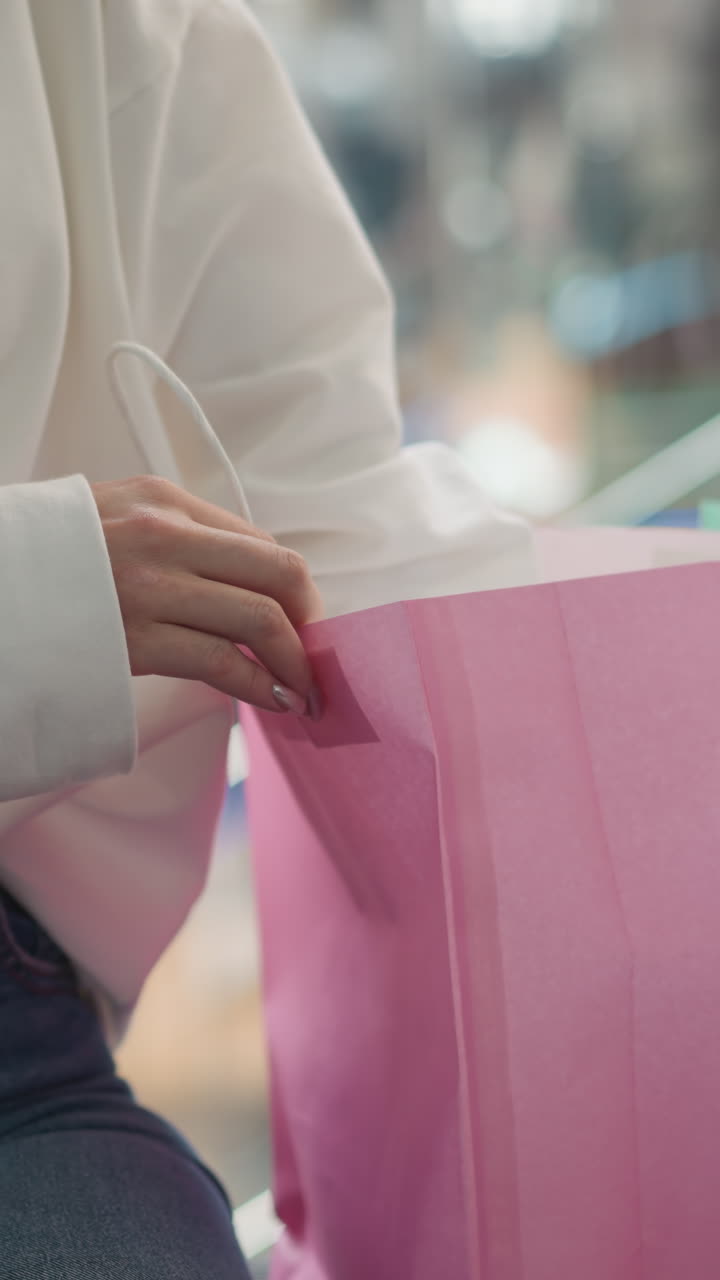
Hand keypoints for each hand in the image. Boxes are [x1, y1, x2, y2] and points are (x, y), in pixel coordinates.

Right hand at [91, 475, 321, 714]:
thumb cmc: (41, 558)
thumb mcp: (110, 517)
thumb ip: (170, 537)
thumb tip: (234, 583)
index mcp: (163, 500)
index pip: (257, 542)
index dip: (291, 588)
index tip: (300, 619)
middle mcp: (165, 536)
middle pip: (278, 574)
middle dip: (309, 621)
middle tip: (315, 656)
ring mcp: (151, 588)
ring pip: (260, 619)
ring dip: (294, 662)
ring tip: (305, 690)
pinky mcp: (133, 640)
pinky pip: (220, 663)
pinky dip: (260, 686)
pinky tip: (276, 700)